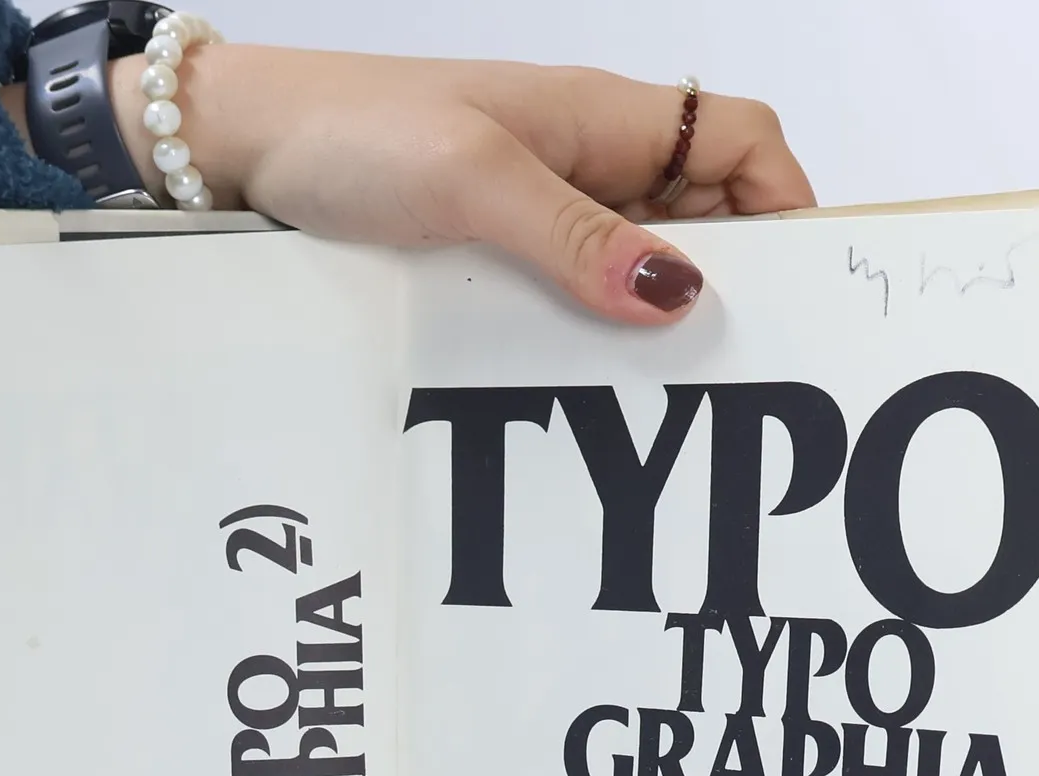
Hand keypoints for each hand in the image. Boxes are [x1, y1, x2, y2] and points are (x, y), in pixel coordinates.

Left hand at [98, 46, 813, 323]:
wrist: (241, 148)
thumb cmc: (352, 134)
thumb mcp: (474, 181)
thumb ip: (574, 236)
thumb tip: (676, 293)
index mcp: (599, 117)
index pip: (739, 139)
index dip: (786, 202)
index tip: (797, 288)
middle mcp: (581, 160)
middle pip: (701, 213)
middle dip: (728, 280)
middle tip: (734, 368)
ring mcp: (536, 210)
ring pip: (633, 264)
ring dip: (651, 321)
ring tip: (664, 395)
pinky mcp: (491, 255)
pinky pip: (567, 296)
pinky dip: (587, 335)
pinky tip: (582, 388)